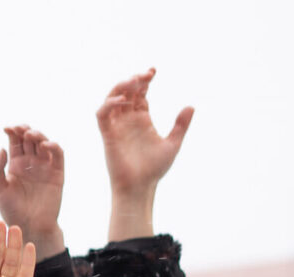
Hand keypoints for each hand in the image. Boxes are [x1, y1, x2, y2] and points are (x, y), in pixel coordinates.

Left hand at [0, 127, 65, 258]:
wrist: (29, 227)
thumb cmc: (11, 210)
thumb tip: (1, 148)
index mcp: (15, 164)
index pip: (15, 141)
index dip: (12, 131)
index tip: (6, 127)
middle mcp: (30, 162)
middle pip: (29, 138)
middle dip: (24, 130)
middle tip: (19, 129)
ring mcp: (44, 166)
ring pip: (43, 143)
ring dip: (38, 135)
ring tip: (30, 134)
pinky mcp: (57, 173)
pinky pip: (58, 155)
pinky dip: (54, 147)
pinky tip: (45, 145)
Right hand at [96, 69, 192, 239]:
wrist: (140, 187)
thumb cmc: (154, 170)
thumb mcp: (173, 144)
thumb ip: (180, 125)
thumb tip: (191, 106)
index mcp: (143, 120)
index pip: (140, 94)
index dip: (144, 81)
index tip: (153, 72)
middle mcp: (128, 121)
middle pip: (126, 92)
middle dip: (133, 80)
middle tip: (145, 76)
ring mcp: (117, 127)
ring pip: (111, 99)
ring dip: (120, 88)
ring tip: (133, 82)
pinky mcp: (107, 135)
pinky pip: (102, 115)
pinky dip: (108, 104)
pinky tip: (122, 101)